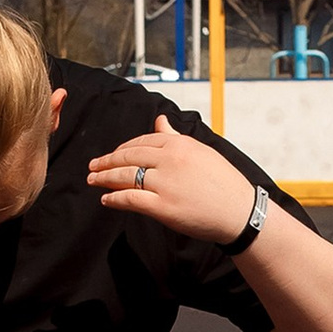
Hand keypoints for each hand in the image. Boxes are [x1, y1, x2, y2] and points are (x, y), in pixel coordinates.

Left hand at [86, 116, 255, 244]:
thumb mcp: (201, 152)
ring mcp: (165, 183)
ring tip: (93, 180)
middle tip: (92, 166)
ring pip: (125, 177)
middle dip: (106, 162)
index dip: (122, 149)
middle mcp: (169, 160)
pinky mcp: (163, 207)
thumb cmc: (224, 183)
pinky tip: (106, 199)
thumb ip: (175, 137)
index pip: (141, 142)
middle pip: (128, 157)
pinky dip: (114, 199)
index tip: (112, 155)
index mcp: (179, 144)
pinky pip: (130, 199)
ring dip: (104, 178)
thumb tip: (160, 120)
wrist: (240, 211)